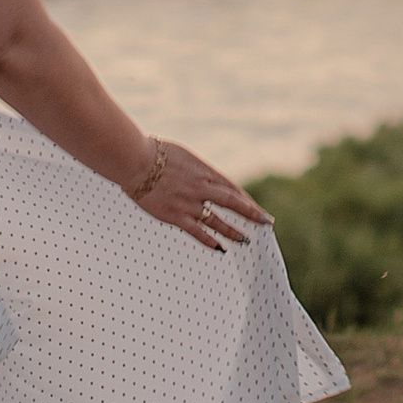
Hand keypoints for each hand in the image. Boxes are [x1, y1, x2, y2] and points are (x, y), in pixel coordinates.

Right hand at [128, 139, 271, 252]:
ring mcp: (189, 203)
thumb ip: (195, 170)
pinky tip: (220, 248)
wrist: (135, 161)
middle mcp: (201, 187)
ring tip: (246, 240)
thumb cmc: (154, 153)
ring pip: (218, 221)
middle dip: (252, 213)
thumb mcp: (182, 156)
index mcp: (204, 171)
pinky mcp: (175, 216)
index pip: (231, 187)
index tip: (256, 208)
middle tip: (267, 222)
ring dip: (234, 231)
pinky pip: (198, 232)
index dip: (245, 200)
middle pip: (233, 202)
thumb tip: (202, 178)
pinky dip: (210, 241)